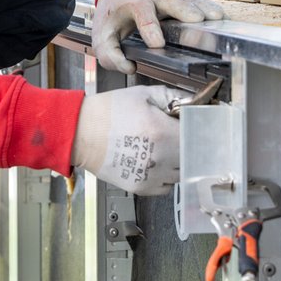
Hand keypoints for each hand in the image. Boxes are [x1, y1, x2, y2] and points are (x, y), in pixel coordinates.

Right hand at [71, 85, 188, 195]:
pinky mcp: (141, 187)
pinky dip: (166, 175)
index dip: (198, 129)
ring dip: (179, 161)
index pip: (199, 136)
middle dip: (189, 145)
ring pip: (182, 173)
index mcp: (163, 133)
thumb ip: (173, 97)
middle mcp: (160, 158)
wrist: (81, 132)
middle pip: (193, 157)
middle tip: (179, 135)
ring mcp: (151, 176)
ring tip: (164, 147)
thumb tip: (193, 102)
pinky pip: (166, 186)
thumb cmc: (108, 112)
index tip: (195, 125)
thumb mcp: (143, 94)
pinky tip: (155, 160)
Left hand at [93, 0, 224, 73]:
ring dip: (203, 8)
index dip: (150, 28)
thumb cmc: (114, 16)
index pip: (142, 14)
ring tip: (217, 19)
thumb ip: (111, 55)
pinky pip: (198, 2)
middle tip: (197, 20)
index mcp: (133, 4)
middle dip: (184, 9)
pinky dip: (210, 8)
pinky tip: (222, 18)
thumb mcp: (102, 36)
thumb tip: (129, 67)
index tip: (157, 43)